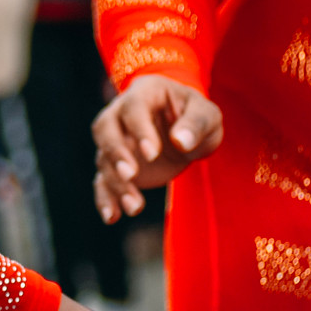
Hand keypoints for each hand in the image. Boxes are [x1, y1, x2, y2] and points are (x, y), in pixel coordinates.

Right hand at [91, 75, 223, 222]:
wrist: (183, 126)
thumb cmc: (195, 114)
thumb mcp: (207, 114)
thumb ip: (195, 124)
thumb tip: (180, 142)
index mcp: (143, 94)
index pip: (133, 109)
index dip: (139, 130)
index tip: (152, 153)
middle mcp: (119, 114)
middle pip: (104, 130)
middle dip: (115, 153)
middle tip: (130, 175)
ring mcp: (115, 140)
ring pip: (104, 158)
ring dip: (115, 183)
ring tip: (135, 207)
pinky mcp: (116, 164)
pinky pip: (103, 179)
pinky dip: (105, 197)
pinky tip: (111, 216)